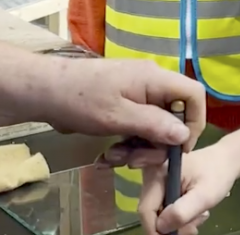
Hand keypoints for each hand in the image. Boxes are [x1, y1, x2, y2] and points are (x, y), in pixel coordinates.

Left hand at [41, 58, 205, 150]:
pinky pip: (137, 127)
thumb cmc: (80, 99)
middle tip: (134, 161)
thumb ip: (154, 125)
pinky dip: (128, 143)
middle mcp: (150, 84)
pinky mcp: (123, 105)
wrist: (44, 91)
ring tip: (114, 158)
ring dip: (139, 147)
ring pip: (154, 126)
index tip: (179, 149)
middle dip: (157, 144)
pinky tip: (108, 155)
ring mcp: (136, 95)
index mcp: (154, 79)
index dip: (195, 122)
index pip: (193, 94)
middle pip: (174, 116)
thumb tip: (185, 135)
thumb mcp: (118, 116)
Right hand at [138, 144, 239, 234]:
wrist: (226, 160)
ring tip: (199, 216)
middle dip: (170, 227)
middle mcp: (151, 176)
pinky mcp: (162, 186)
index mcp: (157, 174)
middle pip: (151, 213)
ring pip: (159, 213)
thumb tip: (161, 227)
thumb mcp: (204, 196)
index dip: (155, 230)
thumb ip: (182, 212)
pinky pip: (164, 209)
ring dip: (178, 223)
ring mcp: (156, 181)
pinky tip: (194, 212)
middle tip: (194, 228)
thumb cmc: (217, 174)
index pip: (145, 209)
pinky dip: (178, 216)